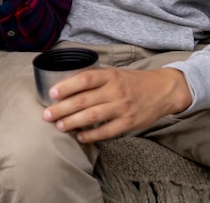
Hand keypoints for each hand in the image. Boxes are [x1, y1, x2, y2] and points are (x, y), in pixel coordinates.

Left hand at [42, 67, 191, 142]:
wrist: (162, 90)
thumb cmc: (132, 81)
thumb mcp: (114, 73)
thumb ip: (95, 79)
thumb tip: (67, 85)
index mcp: (109, 75)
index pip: (85, 79)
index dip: (67, 86)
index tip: (52, 93)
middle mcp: (115, 90)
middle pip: (84, 100)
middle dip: (63, 108)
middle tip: (47, 114)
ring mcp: (122, 108)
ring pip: (93, 116)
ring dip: (73, 122)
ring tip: (60, 126)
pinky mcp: (129, 123)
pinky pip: (107, 131)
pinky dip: (92, 136)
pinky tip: (80, 137)